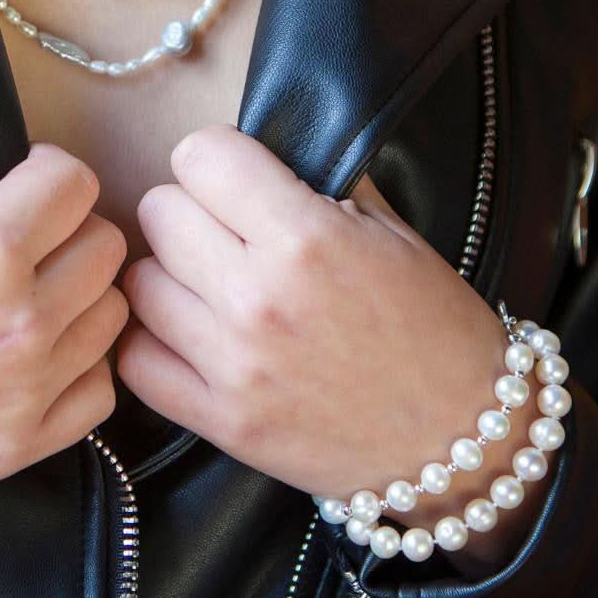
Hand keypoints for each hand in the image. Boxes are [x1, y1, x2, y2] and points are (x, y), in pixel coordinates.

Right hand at [0, 144, 126, 540]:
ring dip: (81, 296)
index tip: (24, 185)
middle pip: (106, 244)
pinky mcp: (23, 445)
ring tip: (34, 299)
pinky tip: (40, 359)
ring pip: (113, 313)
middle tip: (29, 241)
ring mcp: (29, 388)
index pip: (75, 182)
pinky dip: (80, 369)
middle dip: (71, 230)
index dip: (47, 174)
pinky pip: (101, 389)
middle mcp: (22, 318)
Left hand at [118, 124, 552, 568]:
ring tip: (209, 285)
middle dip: (190, 210)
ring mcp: (232, 365)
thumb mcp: (394, 233)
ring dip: (169, 275)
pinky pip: (135, 361)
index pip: (202, 156)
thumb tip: (260, 157)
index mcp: (307, 239)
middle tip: (226, 231)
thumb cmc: (435, 331)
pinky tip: (189, 334)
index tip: (236, 178)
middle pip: (159, 211)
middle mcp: (258, 298)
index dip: (220, 159)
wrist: (461, 441)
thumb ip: (321, 185)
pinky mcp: (219, 422)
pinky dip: (154, 341)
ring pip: (136, 283)